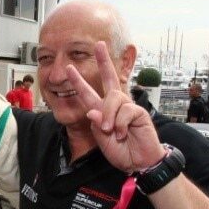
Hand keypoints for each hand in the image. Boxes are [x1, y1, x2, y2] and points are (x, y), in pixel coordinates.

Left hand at [67, 41, 164, 172]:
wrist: (139, 163)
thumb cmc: (122, 152)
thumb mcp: (102, 141)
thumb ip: (96, 126)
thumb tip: (92, 110)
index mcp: (103, 111)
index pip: (88, 93)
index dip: (79, 81)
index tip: (69, 68)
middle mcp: (115, 105)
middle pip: (110, 79)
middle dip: (103, 61)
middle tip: (98, 45)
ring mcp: (128, 107)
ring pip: (113, 98)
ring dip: (109, 116)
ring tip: (111, 131)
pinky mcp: (139, 112)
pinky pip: (126, 111)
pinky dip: (121, 124)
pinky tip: (124, 133)